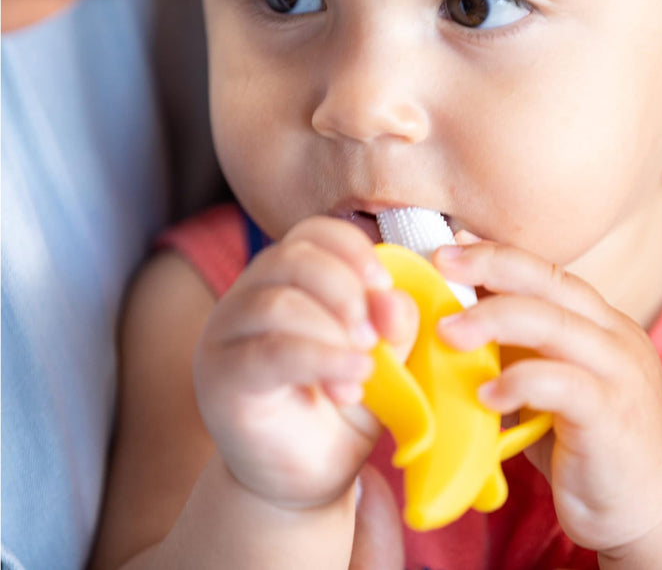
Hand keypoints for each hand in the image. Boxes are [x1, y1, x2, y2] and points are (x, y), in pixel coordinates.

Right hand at [193, 216, 417, 510]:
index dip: (354, 249)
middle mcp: (248, 294)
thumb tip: (394, 300)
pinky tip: (352, 380)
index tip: (384, 284)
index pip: (312, 233)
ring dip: (334, 332)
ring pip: (278, 302)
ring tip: (364, 370)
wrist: (304, 474)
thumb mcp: (381, 356)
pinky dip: (322, 360)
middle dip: (347, 291)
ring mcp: (226, 333)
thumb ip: (392, 323)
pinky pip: (272, 352)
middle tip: (376, 337)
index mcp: (287, 278)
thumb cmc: (341, 403)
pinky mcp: (221, 376)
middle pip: (293, 258)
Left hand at [433, 240, 661, 555]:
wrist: (653, 511)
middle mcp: (611, 336)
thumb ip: (516, 352)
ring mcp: (617, 373)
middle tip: (440, 263)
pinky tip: (485, 395)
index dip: (496, 253)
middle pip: (547, 281)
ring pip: (552, 323)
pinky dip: (516, 382)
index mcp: (596, 322)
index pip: (544, 271)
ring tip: (448, 331)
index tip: (450, 247)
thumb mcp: (548, 383)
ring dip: (492, 319)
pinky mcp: (610, 415)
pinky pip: (560, 384)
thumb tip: (452, 325)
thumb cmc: (585, 442)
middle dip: (490, 265)